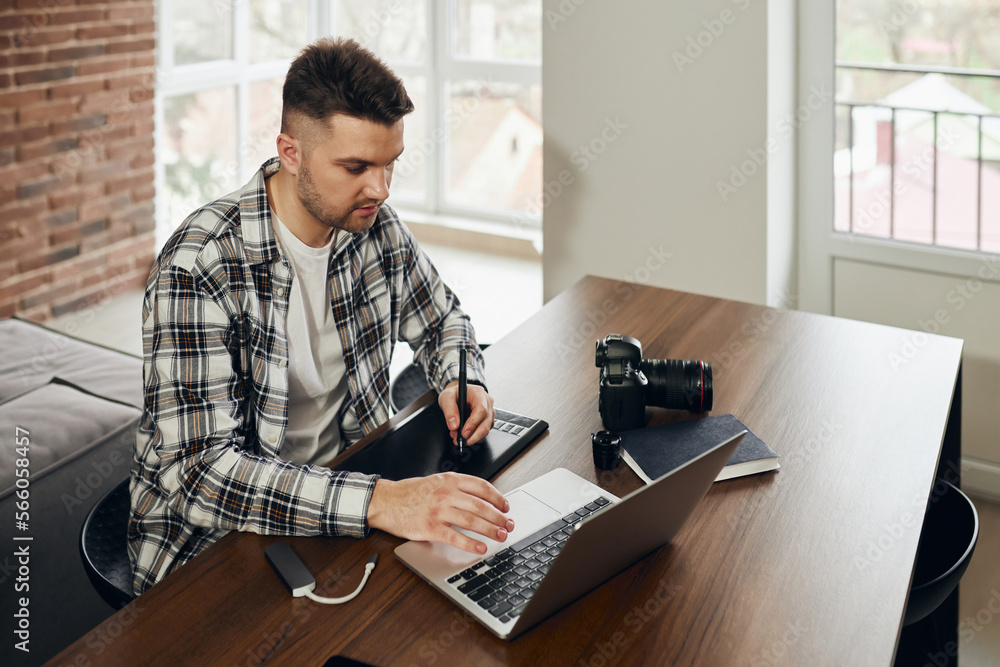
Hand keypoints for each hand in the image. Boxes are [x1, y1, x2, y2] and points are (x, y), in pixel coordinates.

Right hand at [366, 473, 514, 553]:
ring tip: (500, 536)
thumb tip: (480, 499)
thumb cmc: (410, 493)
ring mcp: (439, 511)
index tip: (505, 506)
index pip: (482, 487)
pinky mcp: (430, 528)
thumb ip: (456, 487)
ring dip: (490, 530)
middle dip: (499, 517)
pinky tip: (481, 548)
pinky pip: (456, 537)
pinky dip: (471, 544)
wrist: (386, 501)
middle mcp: (446, 493)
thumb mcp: (435, 481)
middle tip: (508, 524)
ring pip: (472, 521)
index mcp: (450, 480)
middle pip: (481, 506)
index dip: (498, 498)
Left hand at [439, 381, 493, 445]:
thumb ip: (449, 410)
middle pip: (486, 422)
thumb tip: (454, 425)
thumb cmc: (454, 394)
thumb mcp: (446, 397)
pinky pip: (483, 431)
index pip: (481, 410)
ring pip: (486, 429)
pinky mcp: (488, 420)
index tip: (464, 433)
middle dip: (474, 436)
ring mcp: (489, 411)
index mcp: (478, 393)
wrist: (457, 394)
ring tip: (457, 436)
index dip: (473, 423)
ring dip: (472, 437)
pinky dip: (473, 436)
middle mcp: (487, 402)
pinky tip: (462, 434)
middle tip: (461, 440)